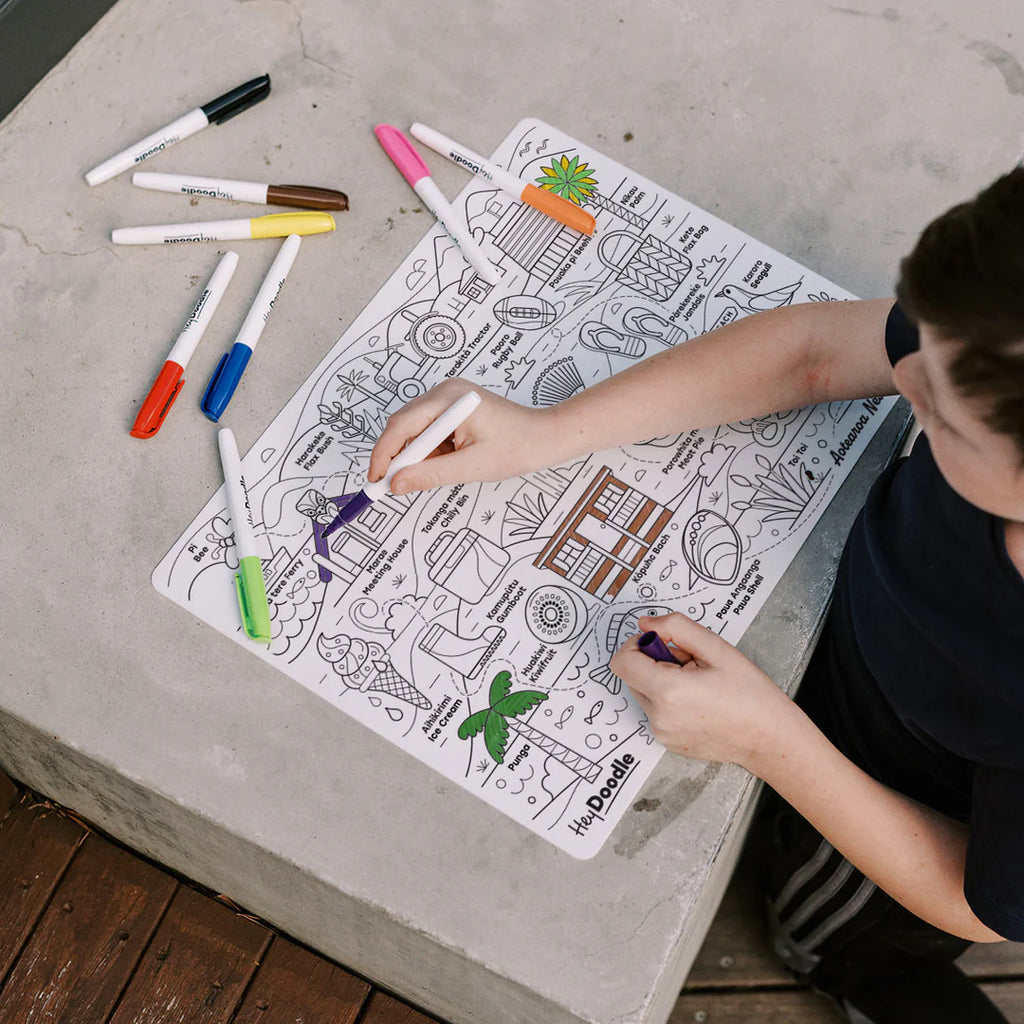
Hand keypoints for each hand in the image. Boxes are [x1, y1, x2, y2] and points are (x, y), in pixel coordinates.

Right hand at [368, 379, 555, 492]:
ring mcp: (449, 398)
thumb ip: (430, 475)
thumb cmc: (518, 447)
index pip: (402, 425)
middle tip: (395, 485)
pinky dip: (431, 451)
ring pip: (415, 431)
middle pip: (404, 425)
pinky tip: (451, 461)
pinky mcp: (453, 409)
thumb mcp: (471, 467)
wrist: (545, 438)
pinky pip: (430, 431)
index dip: (384, 454)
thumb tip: (396, 484)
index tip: (376, 479)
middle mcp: (445, 392)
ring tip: (445, 470)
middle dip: (400, 456)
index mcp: (449, 399)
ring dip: (419, 455)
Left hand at [610, 613, 793, 766]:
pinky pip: (655, 711)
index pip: (622, 661)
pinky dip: (669, 701)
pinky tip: (698, 702)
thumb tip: (645, 624)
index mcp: (668, 691)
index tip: (662, 644)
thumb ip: (675, 628)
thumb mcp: (716, 647)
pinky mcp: (668, 742)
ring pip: (643, 693)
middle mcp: (659, 716)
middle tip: (690, 665)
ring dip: (661, 682)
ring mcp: (662, 733)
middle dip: (654, 663)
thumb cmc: (751, 694)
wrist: (770, 738)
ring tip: (698, 685)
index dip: (637, 645)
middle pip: (631, 676)